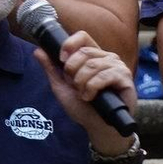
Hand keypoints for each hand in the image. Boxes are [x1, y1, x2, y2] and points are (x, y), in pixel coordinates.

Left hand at [32, 31, 136, 154]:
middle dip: (72, 72)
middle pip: (84, 52)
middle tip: (74, 86)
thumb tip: (37, 50)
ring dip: (82, 83)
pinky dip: (92, 88)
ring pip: (92, 65)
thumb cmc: (83, 107)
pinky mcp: (125, 78)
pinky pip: (104, 76)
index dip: (69, 45)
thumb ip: (51, 68)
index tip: (61, 60)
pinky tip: (91, 98)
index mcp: (93, 56)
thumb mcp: (62, 87)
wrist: (97, 127)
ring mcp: (117, 66)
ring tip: (83, 95)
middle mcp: (106, 57)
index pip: (82, 36)